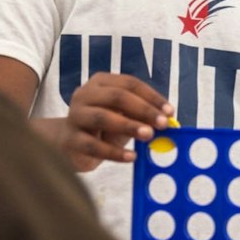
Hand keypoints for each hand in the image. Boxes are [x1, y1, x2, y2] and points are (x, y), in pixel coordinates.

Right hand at [45, 74, 172, 171]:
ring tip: (149, 136)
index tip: (170, 112)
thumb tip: (167, 122)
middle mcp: (85, 94)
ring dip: (129, 126)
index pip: (130, 84)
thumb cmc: (102, 128)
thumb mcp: (123, 117)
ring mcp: (75, 115)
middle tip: (163, 124)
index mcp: (101, 82)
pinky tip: (131, 157)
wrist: (69, 144)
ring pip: (103, 117)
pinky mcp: (70, 139)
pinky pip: (93, 145)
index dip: (152, 97)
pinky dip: (114, 152)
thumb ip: (141, 116)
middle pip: (117, 97)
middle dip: (143, 110)